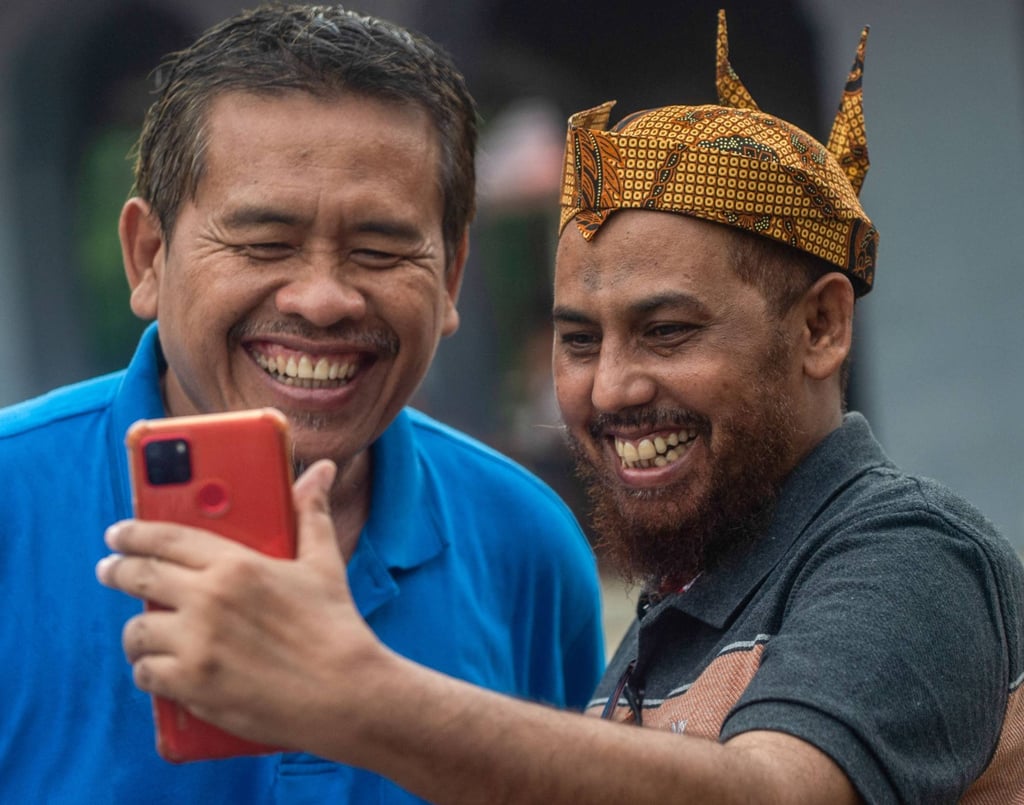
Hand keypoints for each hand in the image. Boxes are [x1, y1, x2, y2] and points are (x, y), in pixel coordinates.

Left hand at [96, 459, 386, 749]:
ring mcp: (197, 645)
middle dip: (117, 571)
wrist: (346, 691)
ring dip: (137, 631)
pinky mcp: (193, 686)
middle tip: (110, 571)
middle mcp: (208, 600)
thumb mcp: (323, 563)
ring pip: (136, 630)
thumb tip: (322, 473)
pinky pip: (146, 673)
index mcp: (236, 564)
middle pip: (140, 577)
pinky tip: (159, 669)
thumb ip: (312, 514)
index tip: (118, 534)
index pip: (167, 538)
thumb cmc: (335, 626)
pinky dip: (149, 671)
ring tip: (143, 632)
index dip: (134, 533)